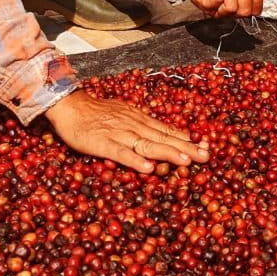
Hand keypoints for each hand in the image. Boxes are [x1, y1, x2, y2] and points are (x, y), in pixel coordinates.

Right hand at [45, 90, 208, 173]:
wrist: (70, 106)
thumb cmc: (97, 112)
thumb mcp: (125, 114)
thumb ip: (144, 125)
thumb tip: (168, 133)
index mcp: (139, 120)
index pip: (167, 130)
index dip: (186, 139)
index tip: (205, 146)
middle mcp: (134, 126)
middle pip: (163, 138)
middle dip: (185, 148)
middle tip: (206, 156)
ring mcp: (119, 134)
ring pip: (147, 145)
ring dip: (167, 153)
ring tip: (185, 161)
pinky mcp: (103, 143)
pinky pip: (121, 153)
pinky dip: (135, 161)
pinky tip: (148, 169)